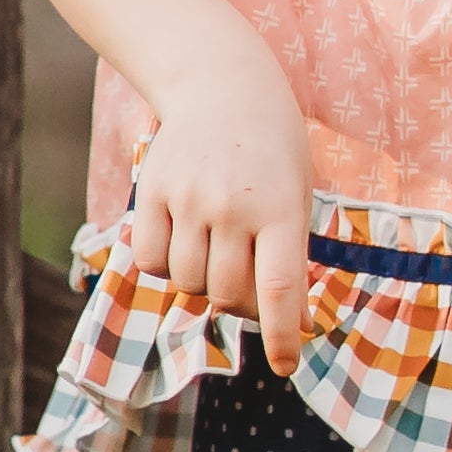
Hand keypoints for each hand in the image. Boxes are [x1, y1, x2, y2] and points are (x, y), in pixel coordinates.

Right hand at [126, 51, 316, 372]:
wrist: (222, 85)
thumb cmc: (272, 150)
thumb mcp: (297, 196)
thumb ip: (293, 260)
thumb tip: (299, 328)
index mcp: (282, 207)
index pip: (279, 289)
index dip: (282, 337)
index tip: (287, 367)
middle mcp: (232, 205)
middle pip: (227, 294)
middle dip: (241, 305)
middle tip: (249, 286)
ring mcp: (188, 198)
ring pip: (187, 284)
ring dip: (202, 284)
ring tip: (217, 252)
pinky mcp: (152, 193)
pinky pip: (151, 262)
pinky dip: (166, 267)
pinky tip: (184, 242)